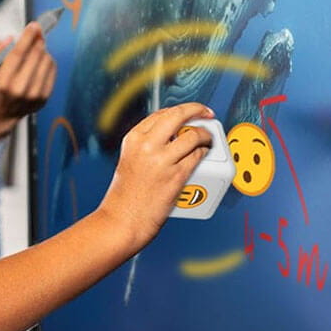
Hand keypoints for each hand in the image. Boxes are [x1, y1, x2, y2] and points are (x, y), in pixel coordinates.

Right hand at [0, 22, 56, 129]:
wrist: (0, 113)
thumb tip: (9, 39)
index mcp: (2, 82)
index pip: (18, 54)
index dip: (27, 37)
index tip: (33, 25)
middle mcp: (19, 90)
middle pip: (35, 56)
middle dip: (37, 40)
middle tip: (37, 33)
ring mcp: (33, 96)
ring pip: (46, 61)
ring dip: (42, 51)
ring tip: (35, 50)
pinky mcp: (43, 98)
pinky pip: (52, 71)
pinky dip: (47, 61)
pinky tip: (40, 61)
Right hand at [100, 102, 213, 245]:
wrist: (122, 220)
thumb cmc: (125, 196)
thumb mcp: (130, 160)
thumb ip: (148, 146)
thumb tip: (173, 137)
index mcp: (133, 139)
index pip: (161, 113)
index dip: (180, 110)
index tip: (190, 112)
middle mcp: (146, 145)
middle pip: (178, 115)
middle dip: (196, 110)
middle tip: (206, 113)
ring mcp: (162, 160)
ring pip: (192, 135)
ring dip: (205, 135)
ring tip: (208, 139)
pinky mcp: (176, 175)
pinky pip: (197, 156)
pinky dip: (204, 152)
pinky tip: (205, 154)